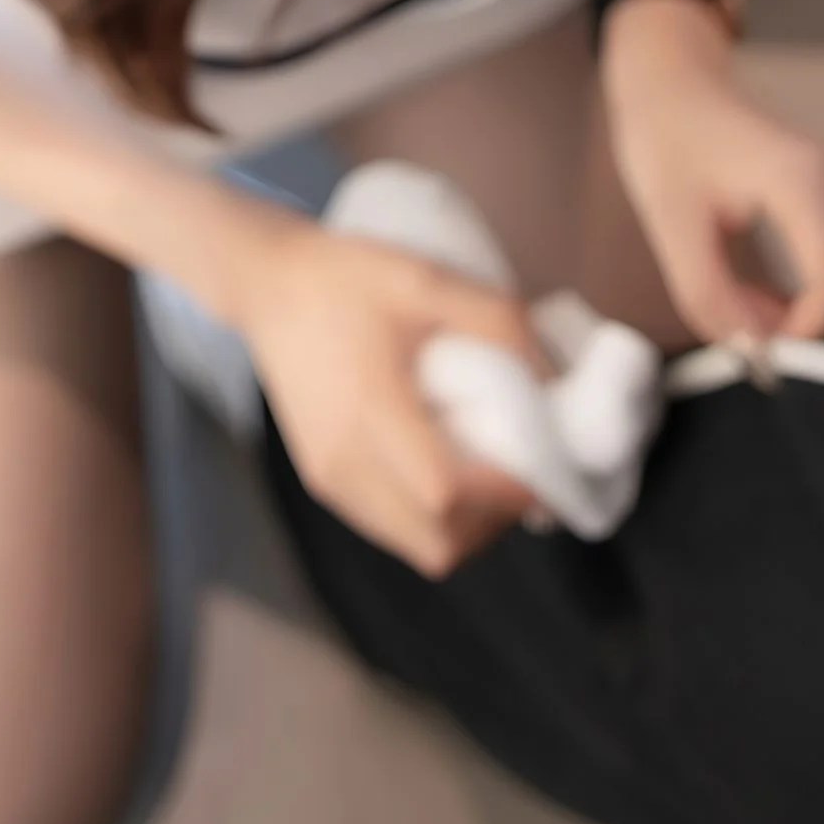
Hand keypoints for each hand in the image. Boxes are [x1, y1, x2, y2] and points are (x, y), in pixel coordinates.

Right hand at [230, 213, 555, 575]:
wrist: (267, 284)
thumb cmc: (348, 276)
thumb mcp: (427, 278)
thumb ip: (498, 321)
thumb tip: (557, 381)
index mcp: (367, 411)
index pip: (446, 493)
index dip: (508, 492)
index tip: (548, 463)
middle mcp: (343, 464)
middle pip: (438, 543)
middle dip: (495, 520)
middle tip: (522, 470)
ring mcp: (330, 480)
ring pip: (418, 547)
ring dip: (466, 524)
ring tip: (487, 468)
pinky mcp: (324, 481)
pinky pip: (393, 528)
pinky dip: (433, 517)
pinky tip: (445, 465)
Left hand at [601, 0, 823, 344]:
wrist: (680, 92)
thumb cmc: (668, 149)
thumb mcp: (669, 225)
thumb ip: (711, 297)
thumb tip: (758, 354)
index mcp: (799, 182)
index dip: (806, 336)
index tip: (762, 351)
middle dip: (814, 332)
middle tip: (750, 326)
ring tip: (770, 307)